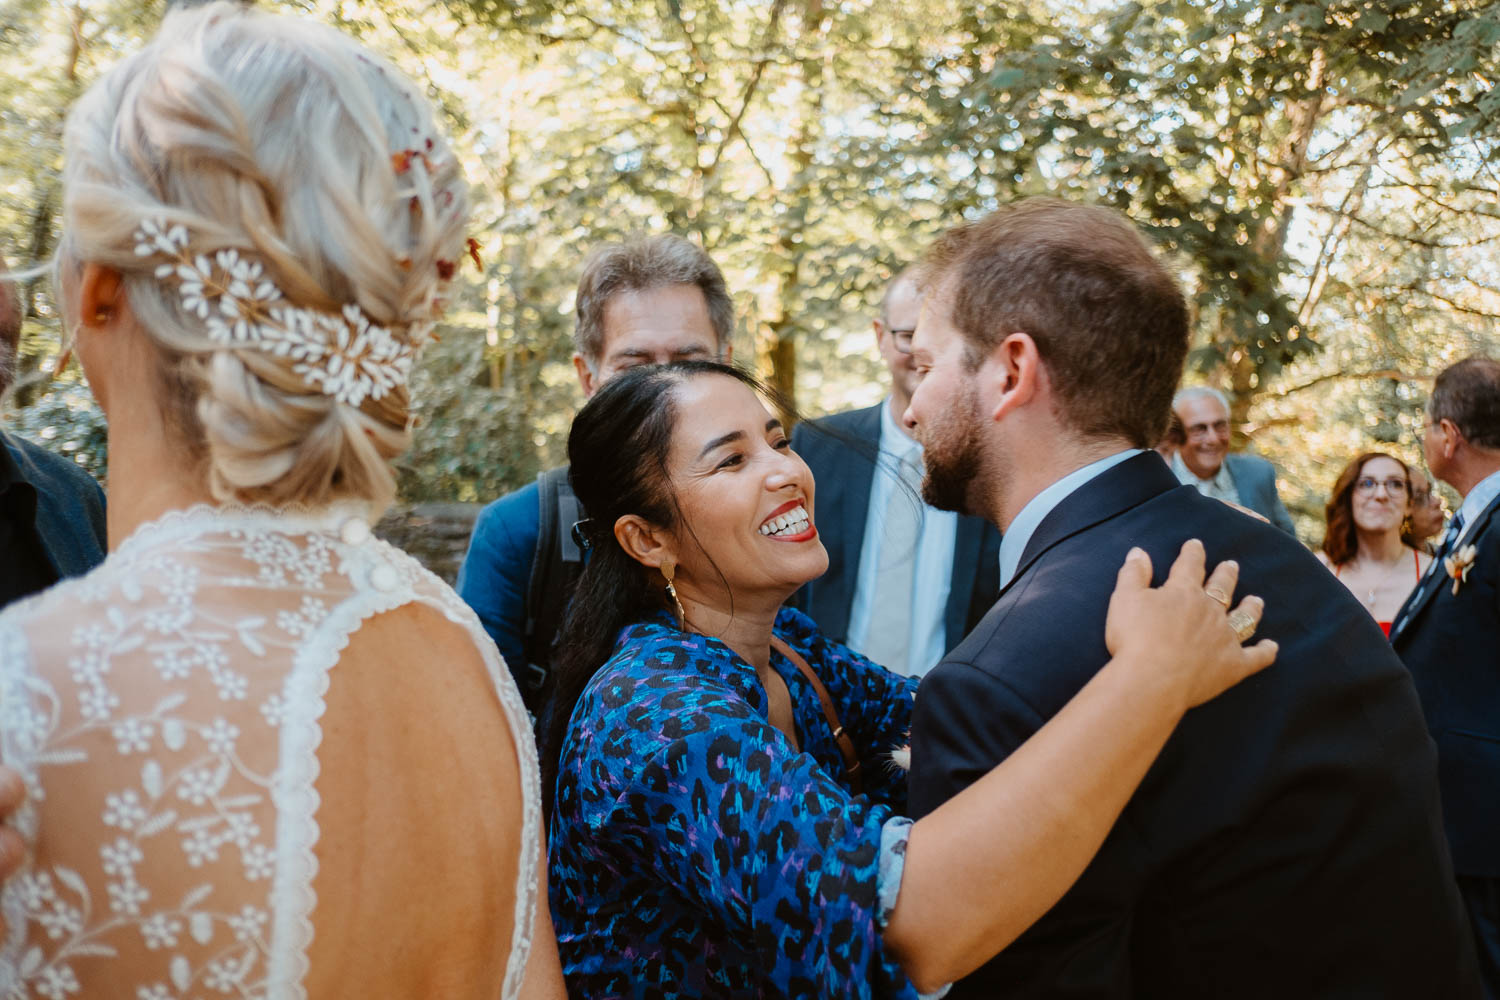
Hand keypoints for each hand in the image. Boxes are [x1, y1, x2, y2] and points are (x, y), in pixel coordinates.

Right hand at [1104, 539, 1277, 711]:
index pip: (1190, 565)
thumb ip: (1134, 574)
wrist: (1153, 680)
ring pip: (1244, 617)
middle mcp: (1210, 611)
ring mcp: (1225, 638)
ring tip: (1257, 600)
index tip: (1196, 544)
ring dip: (1251, 608)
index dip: (1193, 553)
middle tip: (1232, 565)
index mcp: (1184, 592)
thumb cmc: (1134, 638)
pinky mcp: (1234, 665)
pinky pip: (1256, 657)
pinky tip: (1272, 647)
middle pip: (1222, 587)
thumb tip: (1139, 552)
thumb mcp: (1124, 599)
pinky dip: (1265, 652)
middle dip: (1226, 574)